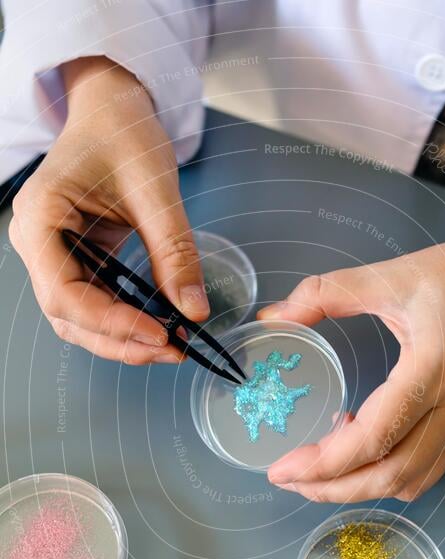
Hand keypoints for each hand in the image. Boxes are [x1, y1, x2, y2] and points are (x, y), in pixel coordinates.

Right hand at [9, 56, 208, 363]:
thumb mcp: (156, 189)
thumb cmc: (122, 132)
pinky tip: (160, 326)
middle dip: (122, 340)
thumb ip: (174, 251)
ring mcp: (53, 256)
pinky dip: (126, 322)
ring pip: (81, 320)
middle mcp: (37, 244)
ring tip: (172, 345)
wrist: (113, 110)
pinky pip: (96, 304)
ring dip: (124, 340)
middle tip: (173, 349)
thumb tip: (193, 310)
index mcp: (40, 218)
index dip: (111, 323)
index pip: (64, 293)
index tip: (159, 333)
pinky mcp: (76, 262)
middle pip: (70, 316)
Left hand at [259, 234, 444, 502]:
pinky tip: (361, 449)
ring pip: (409, 480)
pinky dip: (387, 475)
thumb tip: (275, 314)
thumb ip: (327, 292)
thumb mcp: (394, 275)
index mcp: (432, 369)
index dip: (323, 462)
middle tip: (288, 478)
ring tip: (318, 471)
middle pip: (390, 475)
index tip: (281, 468)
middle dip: (333, 489)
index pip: (373, 437)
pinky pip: (425, 469)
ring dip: (359, 488)